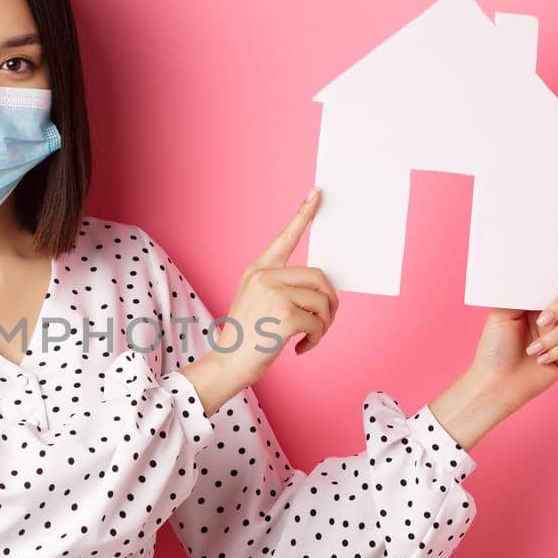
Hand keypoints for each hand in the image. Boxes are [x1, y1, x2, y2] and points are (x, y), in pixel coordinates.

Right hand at [181, 187, 336, 413]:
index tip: (317, 194)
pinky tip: (300, 349)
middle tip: (324, 321)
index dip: (303, 215)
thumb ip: (282, 288)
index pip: (284, 237)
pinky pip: (318, 323)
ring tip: (309, 338)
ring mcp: (274, 294)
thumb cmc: (246, 338)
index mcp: (257, 271)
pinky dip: (316, 339)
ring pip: (322, 301)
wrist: (227, 364)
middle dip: (329, 302)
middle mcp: (264, 276)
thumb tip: (321, 290)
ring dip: (324, 324)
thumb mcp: (258, 304)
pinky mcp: (284, 315)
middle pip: (319, 277)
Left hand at [469, 231, 557, 414]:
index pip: (554, 273)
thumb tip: (526, 270)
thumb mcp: (501, 312)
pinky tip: (540, 360)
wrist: (497, 380)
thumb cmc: (494, 347)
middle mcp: (550, 312)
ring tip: (532, 350)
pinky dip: (557, 350)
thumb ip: (517, 290)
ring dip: (552, 337)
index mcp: (533, 298)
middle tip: (542, 319)